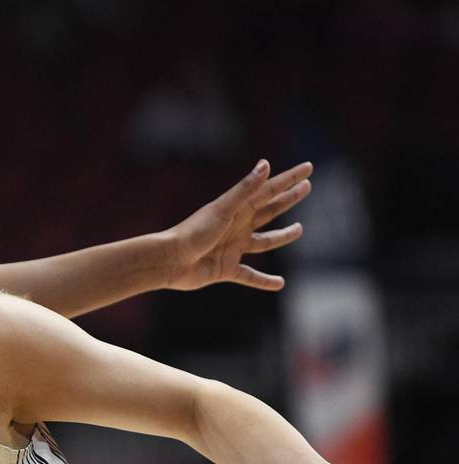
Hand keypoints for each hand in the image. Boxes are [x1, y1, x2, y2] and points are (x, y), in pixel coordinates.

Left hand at [164, 159, 312, 292]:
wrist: (170, 261)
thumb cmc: (193, 232)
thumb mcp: (223, 209)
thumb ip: (245, 189)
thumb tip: (266, 164)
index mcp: (237, 209)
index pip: (269, 190)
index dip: (289, 179)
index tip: (308, 168)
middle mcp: (237, 227)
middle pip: (269, 210)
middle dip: (287, 199)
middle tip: (307, 188)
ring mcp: (232, 248)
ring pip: (263, 241)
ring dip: (281, 236)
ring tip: (298, 230)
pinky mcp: (226, 270)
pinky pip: (249, 276)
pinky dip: (264, 281)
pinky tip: (279, 284)